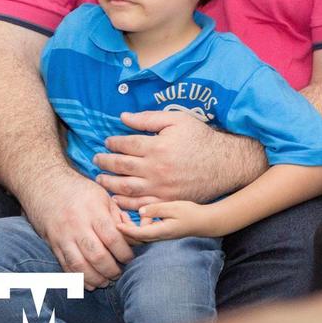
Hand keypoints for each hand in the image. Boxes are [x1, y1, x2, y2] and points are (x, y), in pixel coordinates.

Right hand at [21, 171, 134, 289]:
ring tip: (106, 282)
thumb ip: (118, 216)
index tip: (131, 258)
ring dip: (95, 278)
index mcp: (94, 212)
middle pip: (97, 255)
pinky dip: (77, 278)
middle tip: (120, 274)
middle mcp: (78, 226)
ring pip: (80, 265)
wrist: (44, 184)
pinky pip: (65, 266)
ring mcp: (63, 237)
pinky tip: (89, 283)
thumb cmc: (79, 190)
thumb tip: (132, 234)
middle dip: (111, 269)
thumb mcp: (103, 196)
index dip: (124, 253)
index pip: (113, 239)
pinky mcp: (52, 244)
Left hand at [94, 110, 256, 208]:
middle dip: (105, 162)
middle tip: (97, 159)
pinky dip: (124, 203)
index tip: (108, 142)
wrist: (224, 164)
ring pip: (125, 187)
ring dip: (109, 182)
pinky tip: (115, 197)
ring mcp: (160, 187)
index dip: (113, 142)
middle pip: (121, 166)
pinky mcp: (166, 201)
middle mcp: (156, 169)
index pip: (126, 144)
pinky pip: (139, 205)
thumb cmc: (201, 139)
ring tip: (100, 178)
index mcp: (157, 146)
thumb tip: (123, 117)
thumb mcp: (178, 120)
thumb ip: (149, 118)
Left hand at [117, 200, 219, 241]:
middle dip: (123, 229)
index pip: (137, 234)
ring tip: (123, 214)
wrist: (204, 222)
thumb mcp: (174, 207)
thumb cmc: (191, 213)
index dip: (124, 229)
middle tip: (116, 215)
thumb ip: (156, 209)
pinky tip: (139, 215)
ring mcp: (159, 237)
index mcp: (159, 232)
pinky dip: (137, 226)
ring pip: (138, 236)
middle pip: (134, 239)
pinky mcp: (160, 233)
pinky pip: (144, 232)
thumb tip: (140, 211)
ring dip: (129, 227)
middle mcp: (157, 237)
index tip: (114, 223)